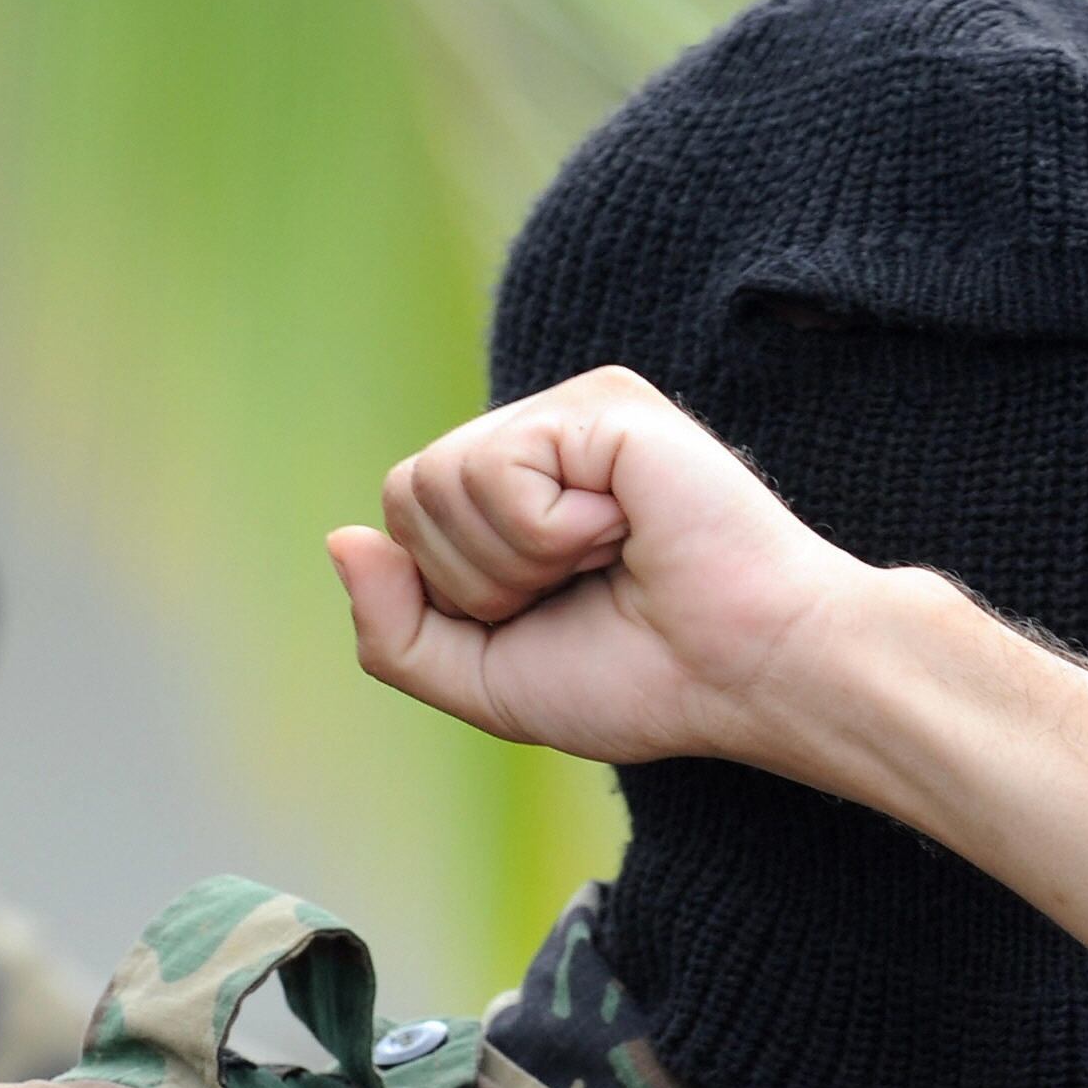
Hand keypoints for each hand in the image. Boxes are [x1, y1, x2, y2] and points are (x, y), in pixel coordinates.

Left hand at [326, 366, 875, 772]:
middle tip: (582, 587)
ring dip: (516, 559)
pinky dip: (550, 533)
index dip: (457, 594)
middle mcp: (541, 441)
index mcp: (518, 495)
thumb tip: (341, 540)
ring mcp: (573, 416)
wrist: (746, 676)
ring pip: (439, 480)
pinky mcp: (602, 406)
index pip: (406, 519)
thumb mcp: (485, 682)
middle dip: (478, 580)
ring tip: (608, 558)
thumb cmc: (644, 680)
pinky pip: (497, 471)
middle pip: (408, 494)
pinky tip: (625, 530)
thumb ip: (393, 630)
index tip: (553, 615)